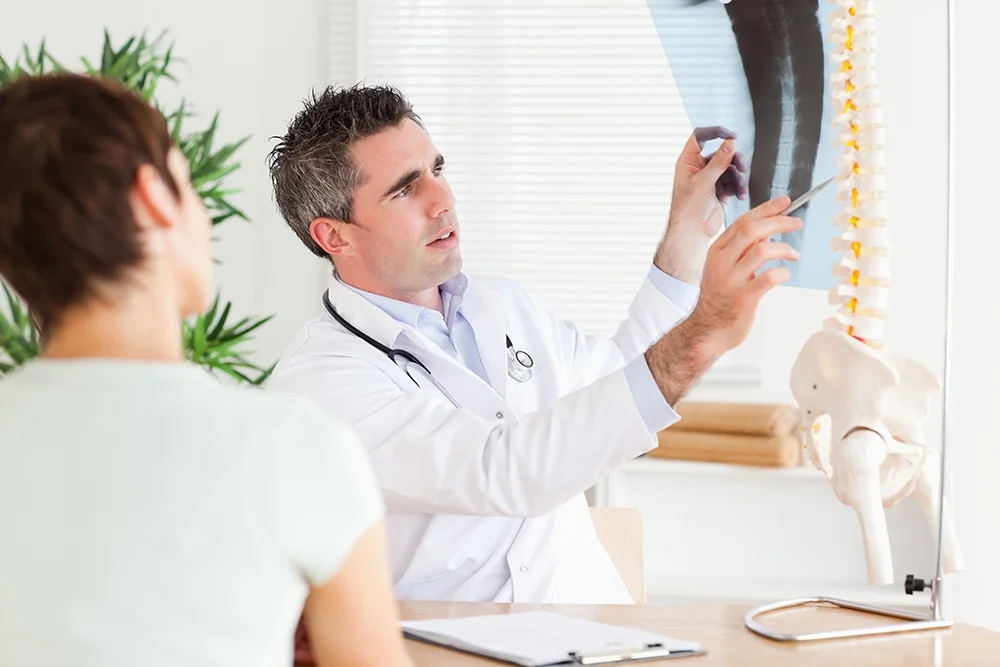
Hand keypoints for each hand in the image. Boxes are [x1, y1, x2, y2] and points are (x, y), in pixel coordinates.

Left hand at [655, 126, 748, 284]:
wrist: (692, 232)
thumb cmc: (688, 209)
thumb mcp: (704, 182)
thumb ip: (718, 162)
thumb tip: (729, 143)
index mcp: (688, 161)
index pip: (701, 136)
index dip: (716, 132)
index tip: (732, 136)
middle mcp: (699, 168)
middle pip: (721, 153)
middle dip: (734, 159)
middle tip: (743, 167)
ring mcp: (710, 179)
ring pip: (730, 168)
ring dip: (739, 177)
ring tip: (741, 188)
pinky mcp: (720, 190)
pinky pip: (734, 182)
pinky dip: (739, 187)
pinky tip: (741, 195)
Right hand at [686, 195, 801, 352]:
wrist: (707, 330)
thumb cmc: (720, 298)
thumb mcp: (725, 268)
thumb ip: (743, 250)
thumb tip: (767, 232)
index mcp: (717, 251)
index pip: (743, 221)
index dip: (767, 209)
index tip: (786, 202)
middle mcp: (722, 262)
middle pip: (752, 230)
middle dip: (778, 221)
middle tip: (796, 222)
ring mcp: (732, 279)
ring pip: (761, 250)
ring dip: (784, 248)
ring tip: (794, 254)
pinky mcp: (743, 297)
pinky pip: (769, 278)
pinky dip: (782, 272)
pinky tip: (784, 274)